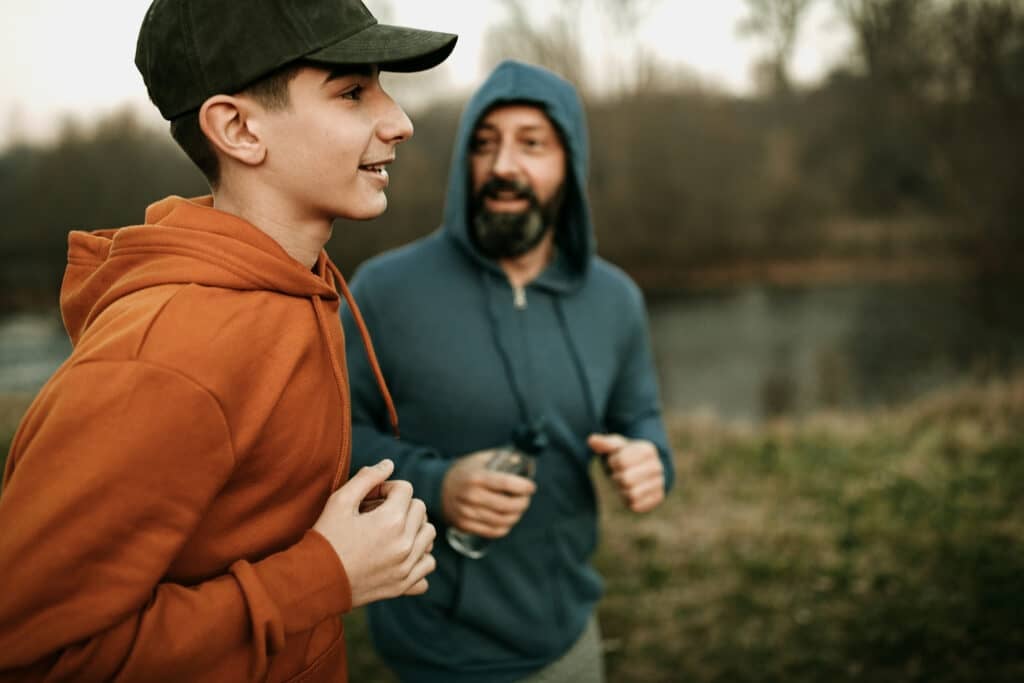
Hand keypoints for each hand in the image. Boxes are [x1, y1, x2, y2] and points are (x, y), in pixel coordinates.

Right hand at [313, 459, 435, 607]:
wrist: (316, 581)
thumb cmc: (326, 539)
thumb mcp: (339, 501)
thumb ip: (367, 478)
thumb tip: (389, 464)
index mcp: (391, 520)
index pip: (406, 489)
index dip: (387, 488)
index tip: (371, 499)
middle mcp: (405, 543)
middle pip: (420, 509)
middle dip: (402, 506)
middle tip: (379, 515)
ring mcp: (407, 566)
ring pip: (429, 536)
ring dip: (415, 529)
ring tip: (392, 532)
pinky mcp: (404, 584)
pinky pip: (428, 565)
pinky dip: (419, 558)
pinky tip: (400, 555)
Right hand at [441, 449, 535, 538]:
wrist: (438, 488)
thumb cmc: (464, 472)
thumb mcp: (478, 459)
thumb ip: (500, 458)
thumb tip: (521, 461)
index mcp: (476, 477)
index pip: (506, 483)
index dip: (523, 486)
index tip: (531, 486)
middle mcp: (471, 496)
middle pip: (507, 505)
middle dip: (523, 503)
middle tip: (526, 499)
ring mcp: (467, 513)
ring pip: (502, 521)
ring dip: (516, 516)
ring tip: (519, 509)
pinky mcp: (465, 525)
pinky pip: (492, 531)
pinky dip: (505, 527)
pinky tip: (508, 520)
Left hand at [588, 433, 664, 512]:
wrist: (644, 469)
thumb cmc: (625, 455)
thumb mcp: (616, 446)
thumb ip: (604, 443)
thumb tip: (592, 440)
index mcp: (647, 450)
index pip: (621, 461)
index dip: (613, 463)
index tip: (615, 461)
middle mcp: (657, 466)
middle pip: (626, 479)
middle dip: (617, 478)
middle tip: (619, 474)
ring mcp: (659, 482)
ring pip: (631, 494)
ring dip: (622, 490)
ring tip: (624, 483)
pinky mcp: (658, 498)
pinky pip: (637, 505)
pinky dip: (628, 500)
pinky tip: (630, 492)